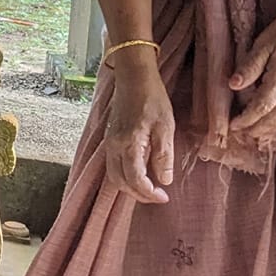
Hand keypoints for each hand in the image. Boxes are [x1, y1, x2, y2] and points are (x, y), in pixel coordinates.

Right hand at [103, 53, 175, 204]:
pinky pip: (112, 166)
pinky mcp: (110, 139)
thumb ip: (164, 155)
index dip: (149, 193)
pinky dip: (124, 177)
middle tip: (159, 196)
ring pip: (113, 176)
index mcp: (129, 144)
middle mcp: (114, 147)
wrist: (133, 78)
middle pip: (120, 182)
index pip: (135, 179)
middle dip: (138, 194)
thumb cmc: (152, 99)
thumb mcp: (165, 126)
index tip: (164, 197)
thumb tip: (165, 180)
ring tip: (150, 189)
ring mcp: (109, 143)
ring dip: (130, 187)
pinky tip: (139, 174)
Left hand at [228, 0, 275, 141]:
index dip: (246, 119)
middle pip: (274, 118)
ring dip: (272, 129)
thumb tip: (233, 85)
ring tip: (257, 133)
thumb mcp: (265, 42)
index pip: (260, 107)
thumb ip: (250, 66)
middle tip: (242, 134)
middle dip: (257, 129)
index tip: (233, 125)